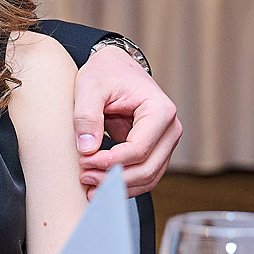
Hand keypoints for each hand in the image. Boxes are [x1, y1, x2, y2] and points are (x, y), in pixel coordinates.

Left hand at [72, 45, 181, 196]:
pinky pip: (144, 174)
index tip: (84, 162)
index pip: (139, 149)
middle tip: (83, 177)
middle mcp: (170, 128)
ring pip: (148, 177)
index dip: (111, 162)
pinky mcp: (156, 150)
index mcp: (159, 110)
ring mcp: (165, 141)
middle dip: (114, 178)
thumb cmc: (105, 73)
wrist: (115, 67)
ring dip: (118, 186)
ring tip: (88, 185)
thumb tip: (87, 150)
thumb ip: (86, 116)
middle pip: (147, 169)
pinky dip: (123, 183)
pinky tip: (99, 185)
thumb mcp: (89, 87)